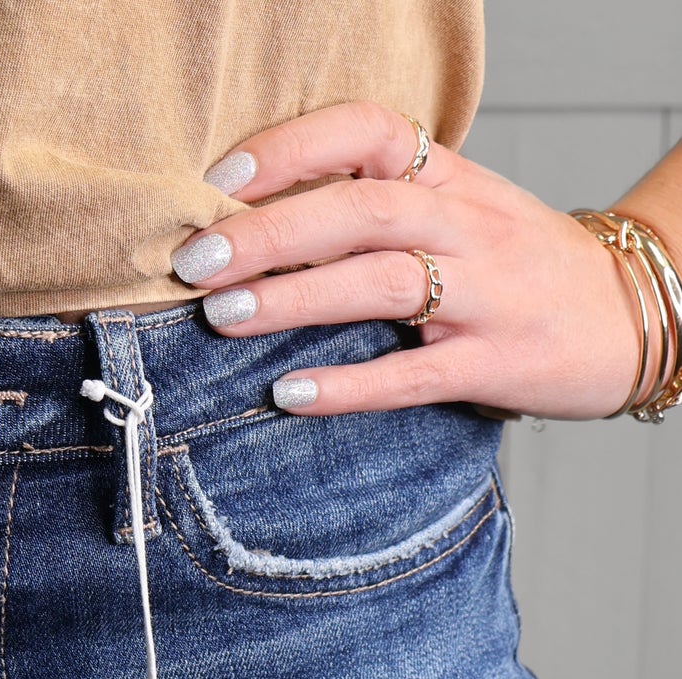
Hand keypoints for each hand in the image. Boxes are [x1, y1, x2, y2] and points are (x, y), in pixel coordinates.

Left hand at [171, 102, 643, 419]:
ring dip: (294, 296)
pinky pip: (413, 374)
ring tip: (222, 315)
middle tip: (195, 260)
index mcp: (452, 181)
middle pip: (360, 209)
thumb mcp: (463, 213)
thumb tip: (260, 222)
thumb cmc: (522, 269)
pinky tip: (290, 393)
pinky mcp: (496, 364)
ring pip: (381, 281)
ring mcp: (486, 294)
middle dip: (269, 230)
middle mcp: (468, 226)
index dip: (294, 147)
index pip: (370, 133)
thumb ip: (380, 208)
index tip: (222, 177)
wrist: (635, 314)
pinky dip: (348, 385)